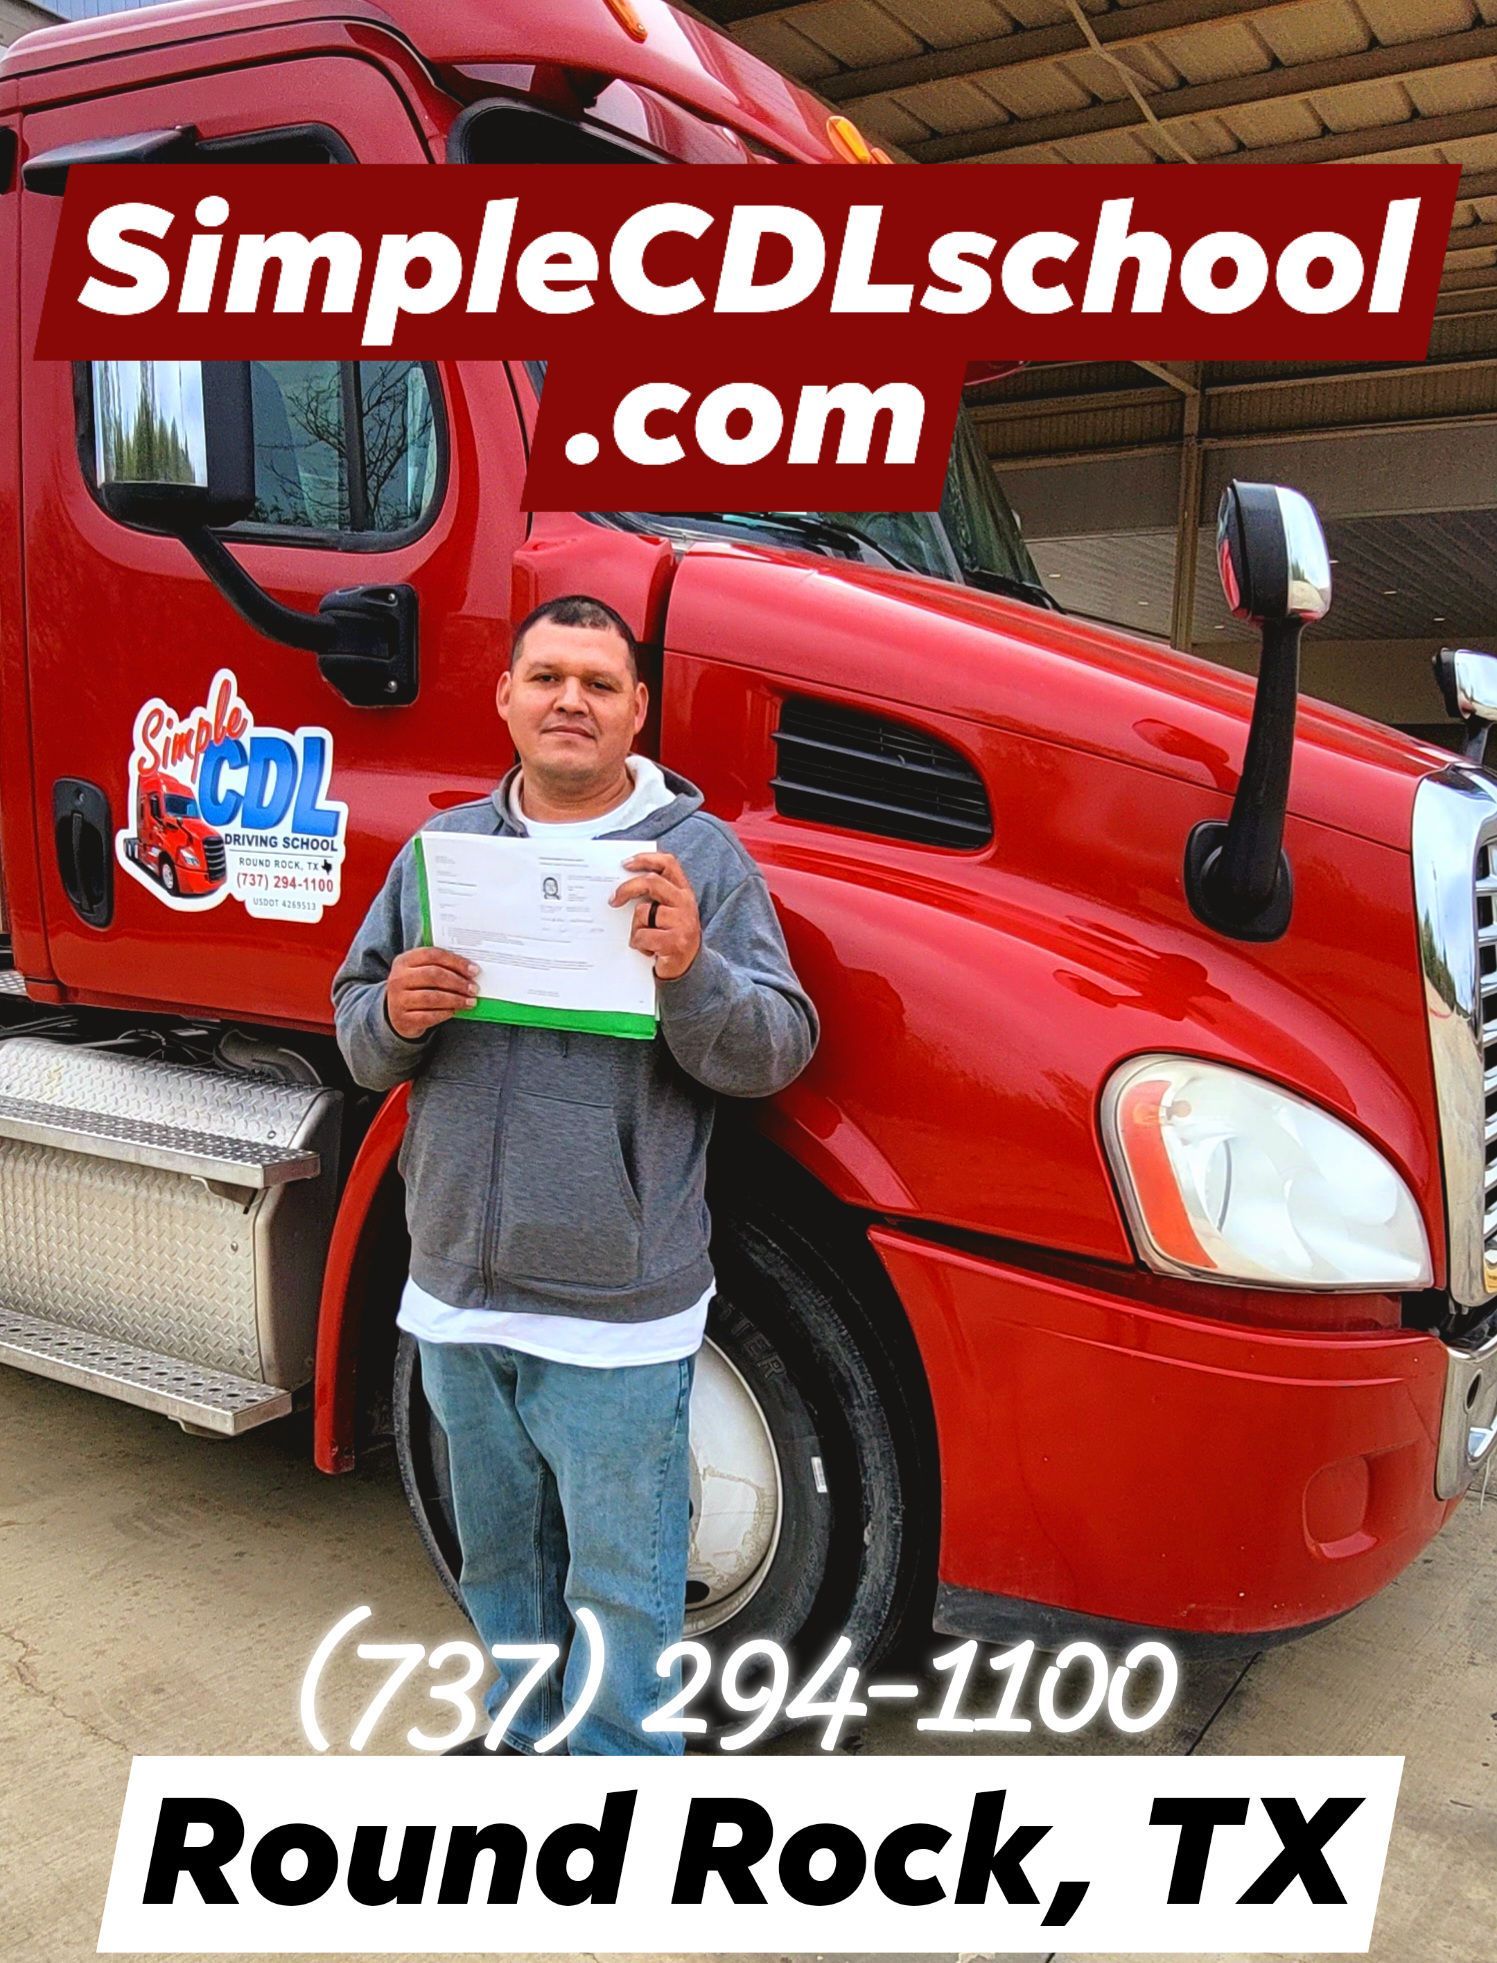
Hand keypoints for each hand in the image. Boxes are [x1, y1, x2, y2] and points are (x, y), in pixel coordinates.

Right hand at [385, 947, 478, 1037]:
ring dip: (455, 999)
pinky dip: (445, 1013)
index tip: (474, 970)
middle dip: (458, 982)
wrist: (396, 1014)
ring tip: (470, 1002)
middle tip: (474, 988)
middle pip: (433, 975)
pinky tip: (455, 1011)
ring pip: (432, 997)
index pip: (433, 955)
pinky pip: (429, 1016)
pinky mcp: (403, 1019)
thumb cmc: (416, 988)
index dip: (456, 962)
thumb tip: (471, 971)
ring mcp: (398, 999)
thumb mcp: (421, 972)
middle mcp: (398, 978)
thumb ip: (441, 967)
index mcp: (404, 961)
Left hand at [612, 851, 701, 980]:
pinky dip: (639, 944)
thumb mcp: (668, 912)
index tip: (625, 863)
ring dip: (635, 927)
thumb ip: (654, 896)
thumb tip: (622, 884)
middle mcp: (686, 903)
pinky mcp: (676, 941)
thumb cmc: (671, 937)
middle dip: (627, 888)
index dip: (646, 859)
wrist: (689, 969)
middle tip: (612, 899)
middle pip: (652, 882)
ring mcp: (683, 922)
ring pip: (643, 912)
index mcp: (683, 891)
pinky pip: (643, 935)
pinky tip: (648, 950)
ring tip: (643, 939)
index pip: (667, 864)